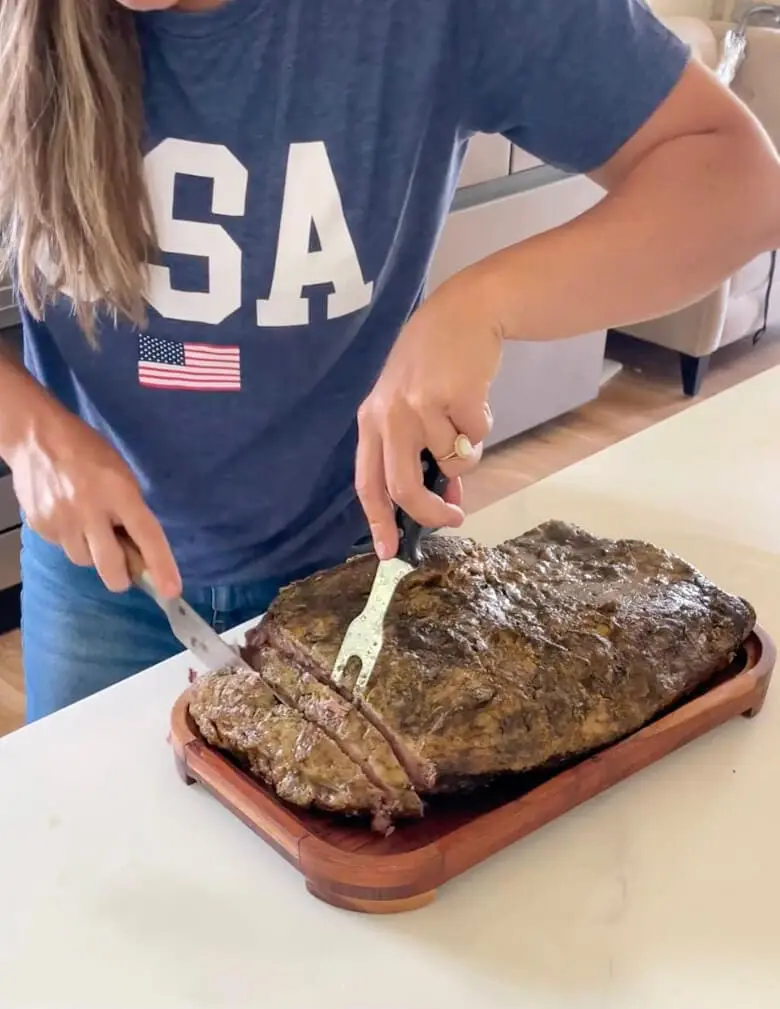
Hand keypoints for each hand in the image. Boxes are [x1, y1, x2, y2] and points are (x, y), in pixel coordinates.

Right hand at [7, 401, 180, 596]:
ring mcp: (62, 521)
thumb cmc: (89, 453)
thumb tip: (141, 552)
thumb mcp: (121, 475)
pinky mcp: (42, 527)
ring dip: (94, 554)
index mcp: (119, 493)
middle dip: (121, 576)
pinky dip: (73, 541)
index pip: (146, 536)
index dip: (160, 566)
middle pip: (111, 567)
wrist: (37, 438)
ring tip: (90, 527)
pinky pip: (64, 549)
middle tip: (125, 571)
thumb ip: (132, 511)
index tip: (170, 591)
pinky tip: (70, 519)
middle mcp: (90, 511)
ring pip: (85, 562)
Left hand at [356, 268, 502, 557]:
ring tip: (464, 418)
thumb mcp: (412, 406)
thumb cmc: (434, 366)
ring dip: (468, 451)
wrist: (462, 314)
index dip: (378, 521)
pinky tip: (474, 398)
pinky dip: (483, 427)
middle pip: (403, 487)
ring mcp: (420, 405)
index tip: (388, 552)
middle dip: (432, 513)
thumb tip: (447, 500)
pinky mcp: (453, 396)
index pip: (367, 483)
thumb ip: (419, 452)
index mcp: (371, 421)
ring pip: (452, 462)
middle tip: (455, 517)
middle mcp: (388, 415)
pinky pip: (477, 437)